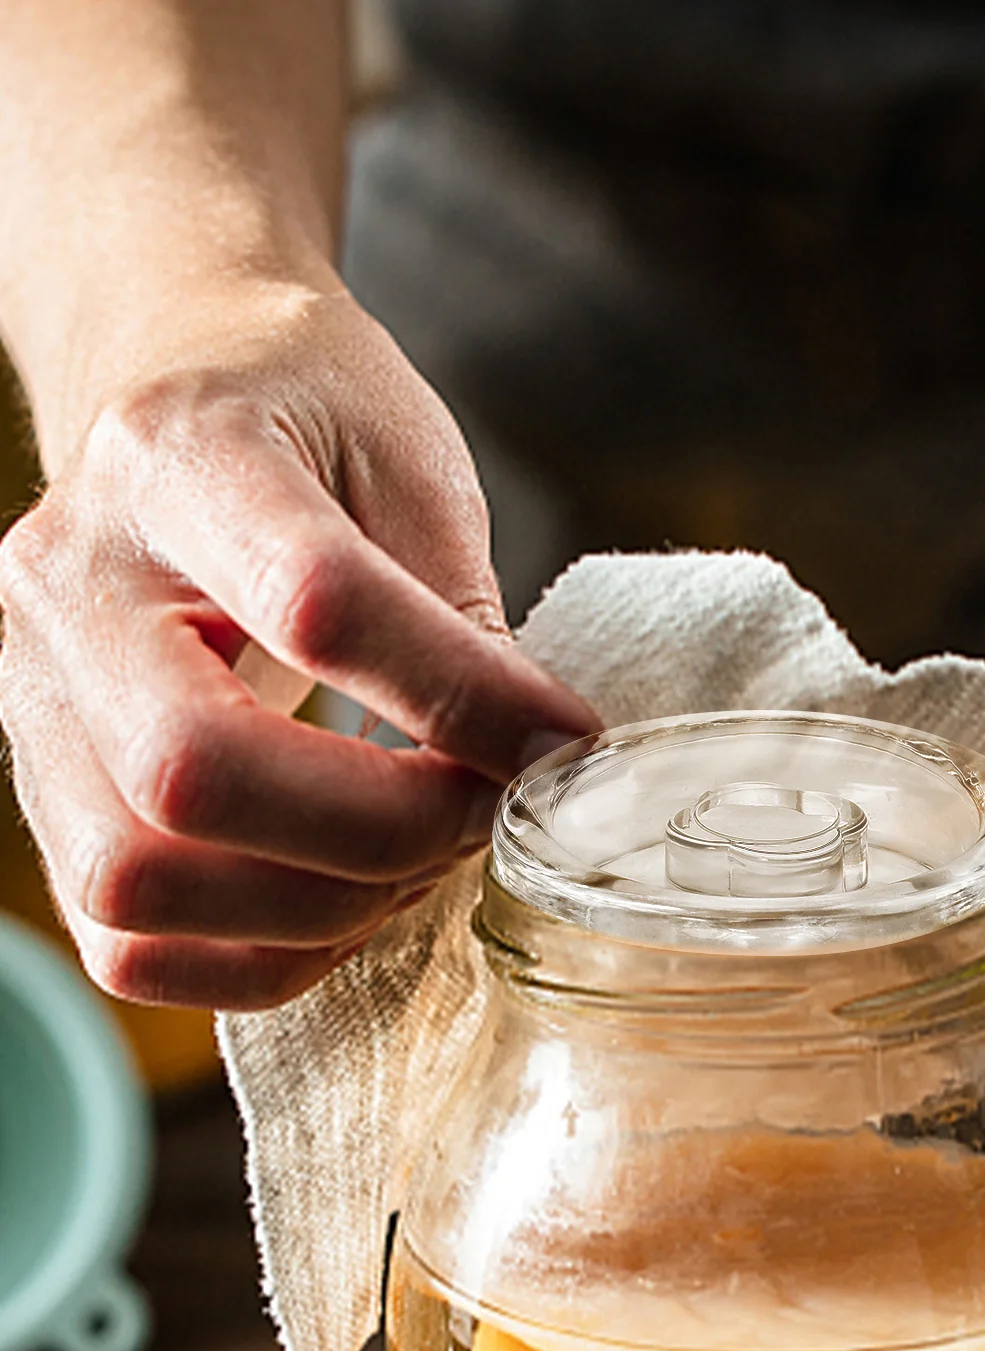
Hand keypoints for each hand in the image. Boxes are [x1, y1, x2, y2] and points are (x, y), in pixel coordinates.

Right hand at [0, 286, 597, 1008]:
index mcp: (180, 461)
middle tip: (486, 814)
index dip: (465, 702)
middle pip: (194, 774)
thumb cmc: (311, 422)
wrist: (182, 394)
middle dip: (387, 832)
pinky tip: (347, 899)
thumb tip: (538, 770)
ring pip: (142, 881)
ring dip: (323, 908)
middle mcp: (69, 584)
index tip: (564, 743)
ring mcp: (28, 697)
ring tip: (420, 856)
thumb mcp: (412, 470)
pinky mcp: (40, 791)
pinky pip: (126, 942)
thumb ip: (460, 622)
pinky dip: (259, 956)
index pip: (319, 606)